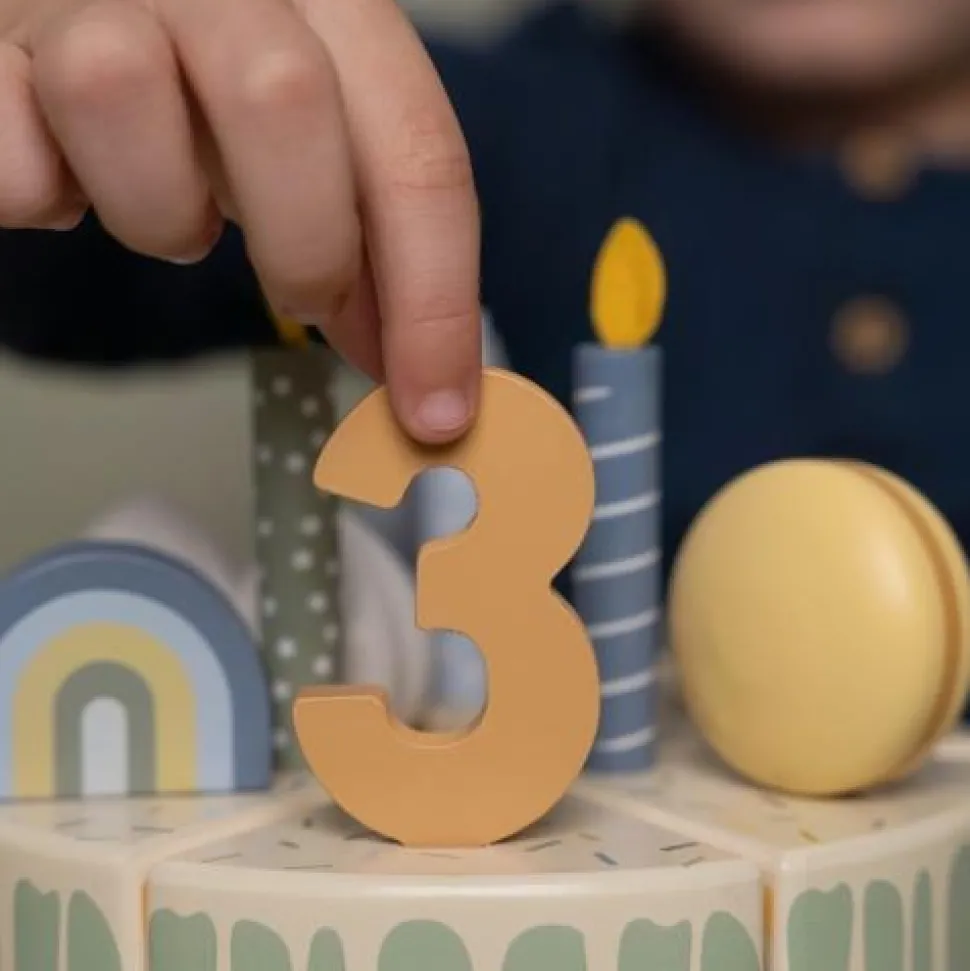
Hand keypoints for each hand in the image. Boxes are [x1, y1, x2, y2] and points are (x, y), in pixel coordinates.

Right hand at [0, 0, 480, 441]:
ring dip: (159, 210)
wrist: (87, 2)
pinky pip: (11, 155)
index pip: (416, 150)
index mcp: (328, 2)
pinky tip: (60, 176)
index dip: (435, 302)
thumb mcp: (310, 142)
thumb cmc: (207, 80)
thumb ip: (361, 232)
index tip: (435, 411)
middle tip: (304, 296)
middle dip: (307, 248)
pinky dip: (39, 192)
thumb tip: (406, 363)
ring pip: (121, 93)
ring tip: (166, 206)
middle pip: (284, 99)